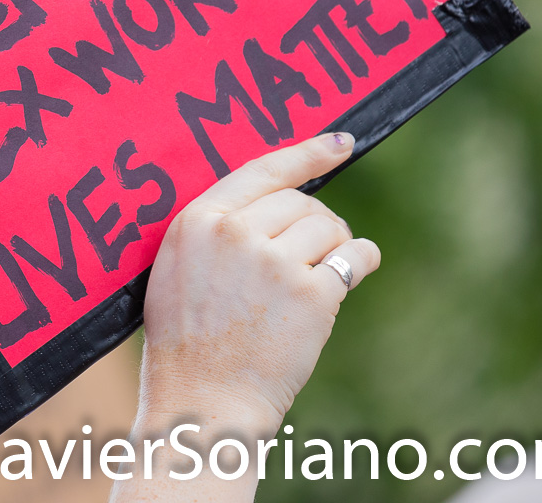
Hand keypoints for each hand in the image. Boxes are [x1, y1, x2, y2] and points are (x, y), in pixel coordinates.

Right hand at [136, 132, 379, 434]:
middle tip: (312, 251)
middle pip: (300, 202)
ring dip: (338, 244)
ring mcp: (274, 263)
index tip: (339, 142)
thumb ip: (216, 230)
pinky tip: (359, 270)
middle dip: (315, 222)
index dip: (306, 153)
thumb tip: (279, 201)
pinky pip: (355, 258)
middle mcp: (235, 234)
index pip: (260, 170)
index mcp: (196, 222)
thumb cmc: (187, 341)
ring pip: (330, 227)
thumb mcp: (178, 268)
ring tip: (325, 271)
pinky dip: (363, 261)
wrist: (204, 399)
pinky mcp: (312, 294)